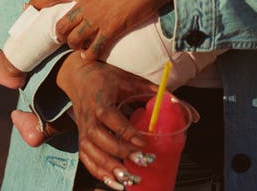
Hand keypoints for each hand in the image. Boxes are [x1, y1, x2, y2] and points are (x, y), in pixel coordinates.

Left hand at [29, 0, 171, 59]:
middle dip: (60, 33)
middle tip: (65, 35)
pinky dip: (91, 54)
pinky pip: (95, 49)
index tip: (27, 8)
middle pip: (61, 26)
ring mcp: (98, 17)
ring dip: (75, 45)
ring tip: (80, 45)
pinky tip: (92, 54)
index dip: (37, 2)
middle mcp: (86, 2)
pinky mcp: (113, 28)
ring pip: (74, 40)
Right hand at [57, 52, 157, 185]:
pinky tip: (115, 183)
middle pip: (101, 139)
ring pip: (92, 154)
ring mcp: (83, 130)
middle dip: (122, 154)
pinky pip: (87, 160)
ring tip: (131, 179)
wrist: (80, 77)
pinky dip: (100, 173)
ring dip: (110, 169)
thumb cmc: (107, 78)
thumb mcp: (129, 79)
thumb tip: (177, 101)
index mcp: (101, 100)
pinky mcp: (81, 139)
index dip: (127, 133)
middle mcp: (89, 117)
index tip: (144, 143)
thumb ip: (152, 91)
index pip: (112, 118)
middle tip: (144, 161)